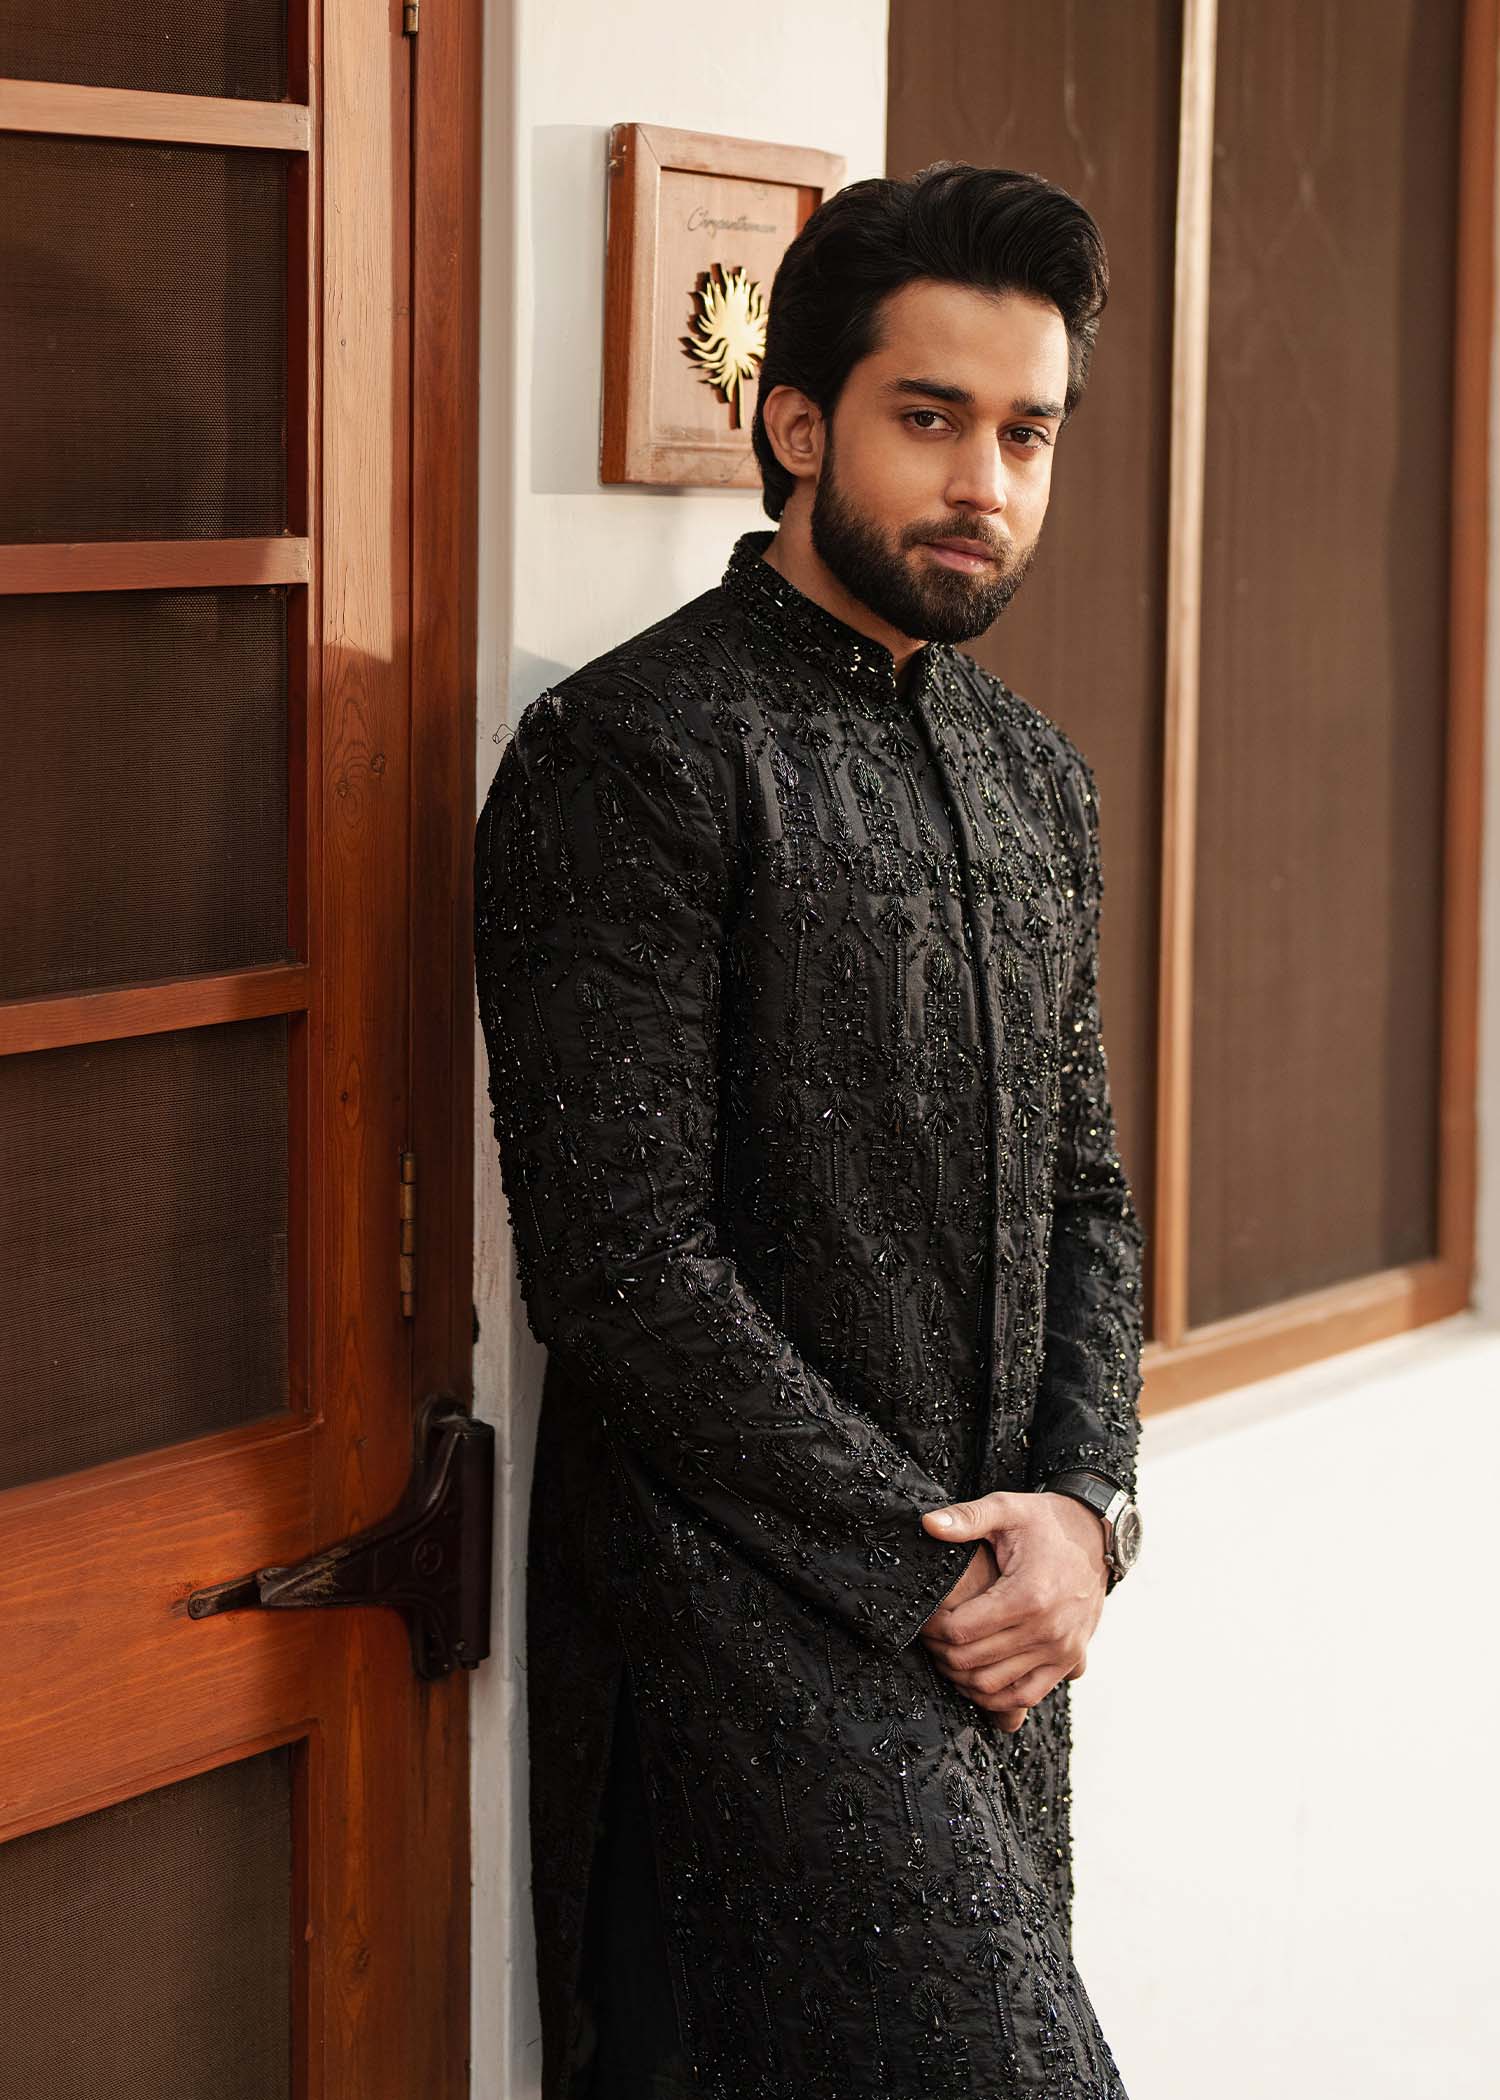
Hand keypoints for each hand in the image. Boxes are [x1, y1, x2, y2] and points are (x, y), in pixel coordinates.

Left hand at [917, 1491, 1107, 1732]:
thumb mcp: (1007, 1509)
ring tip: (948, 1654)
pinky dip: (996, 1696)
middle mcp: (1047, 1629)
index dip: (933, 1627)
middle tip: (930, 1637)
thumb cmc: (1045, 1522)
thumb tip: (929, 1525)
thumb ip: (967, 1518)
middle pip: (972, 1661)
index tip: (925, 1616)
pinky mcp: (1069, 1660)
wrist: (1094, 1536)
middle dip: (941, 1652)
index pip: (961, 1630)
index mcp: (1028, 1594)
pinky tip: (977, 1675)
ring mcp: (1061, 1649)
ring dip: (962, 1677)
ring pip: (993, 1686)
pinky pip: (1026, 1695)